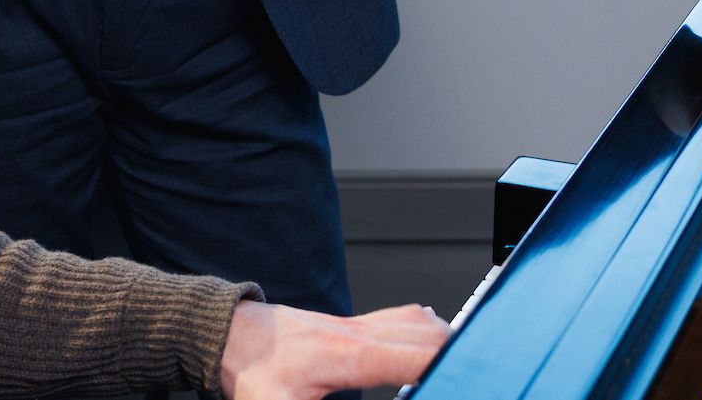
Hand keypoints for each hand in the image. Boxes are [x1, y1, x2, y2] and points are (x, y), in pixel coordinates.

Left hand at [218, 301, 448, 399]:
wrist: (228, 337)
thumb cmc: (250, 375)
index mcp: (350, 355)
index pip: (419, 354)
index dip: (451, 368)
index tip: (468, 383)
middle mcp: (361, 332)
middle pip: (431, 333)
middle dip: (460, 355)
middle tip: (473, 382)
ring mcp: (359, 323)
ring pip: (421, 322)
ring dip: (445, 342)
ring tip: (460, 369)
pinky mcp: (353, 324)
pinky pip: (403, 319)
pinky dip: (426, 332)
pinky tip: (432, 346)